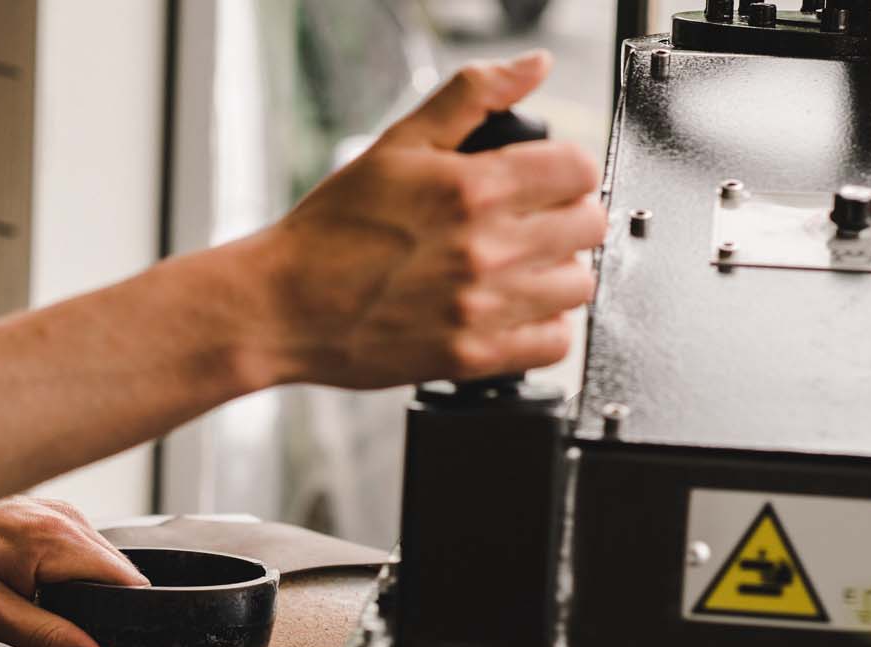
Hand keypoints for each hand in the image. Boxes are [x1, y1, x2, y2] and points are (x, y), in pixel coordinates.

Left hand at [0, 497, 146, 646]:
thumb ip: (50, 639)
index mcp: (60, 541)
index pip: (130, 583)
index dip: (124, 618)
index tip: (101, 641)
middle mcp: (66, 518)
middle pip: (116, 572)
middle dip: (99, 606)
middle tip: (52, 624)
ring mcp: (56, 510)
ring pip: (97, 560)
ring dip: (79, 587)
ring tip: (33, 601)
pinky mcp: (44, 512)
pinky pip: (75, 547)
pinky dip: (63, 570)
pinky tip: (27, 581)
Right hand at [250, 49, 604, 388]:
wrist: (281, 306)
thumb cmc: (330, 230)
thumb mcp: (396, 145)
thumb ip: (471, 96)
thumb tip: (532, 66)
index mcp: (472, 188)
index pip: (579, 168)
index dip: (567, 169)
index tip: (546, 180)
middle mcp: (486, 248)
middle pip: (589, 225)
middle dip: (566, 217)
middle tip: (532, 222)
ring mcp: (482, 307)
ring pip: (578, 284)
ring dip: (556, 272)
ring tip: (519, 268)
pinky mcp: (473, 355)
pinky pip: (553, 342)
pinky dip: (542, 326)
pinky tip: (511, 309)